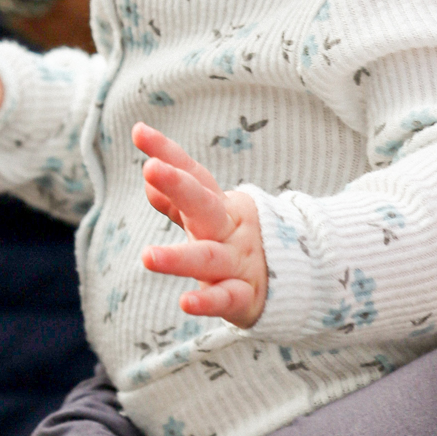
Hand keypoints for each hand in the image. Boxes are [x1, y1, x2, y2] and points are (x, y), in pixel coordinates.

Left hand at [135, 122, 268, 327]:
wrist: (297, 280)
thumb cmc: (237, 245)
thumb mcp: (210, 218)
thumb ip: (177, 202)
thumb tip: (148, 177)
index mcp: (221, 207)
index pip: (195, 175)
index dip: (169, 153)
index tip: (139, 131)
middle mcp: (230, 230)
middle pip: (205, 205)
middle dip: (179, 186)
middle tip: (151, 169)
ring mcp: (239, 262)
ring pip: (209, 257)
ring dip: (179, 258)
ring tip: (148, 257)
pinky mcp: (246, 297)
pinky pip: (227, 298)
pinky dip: (208, 301)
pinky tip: (186, 303)